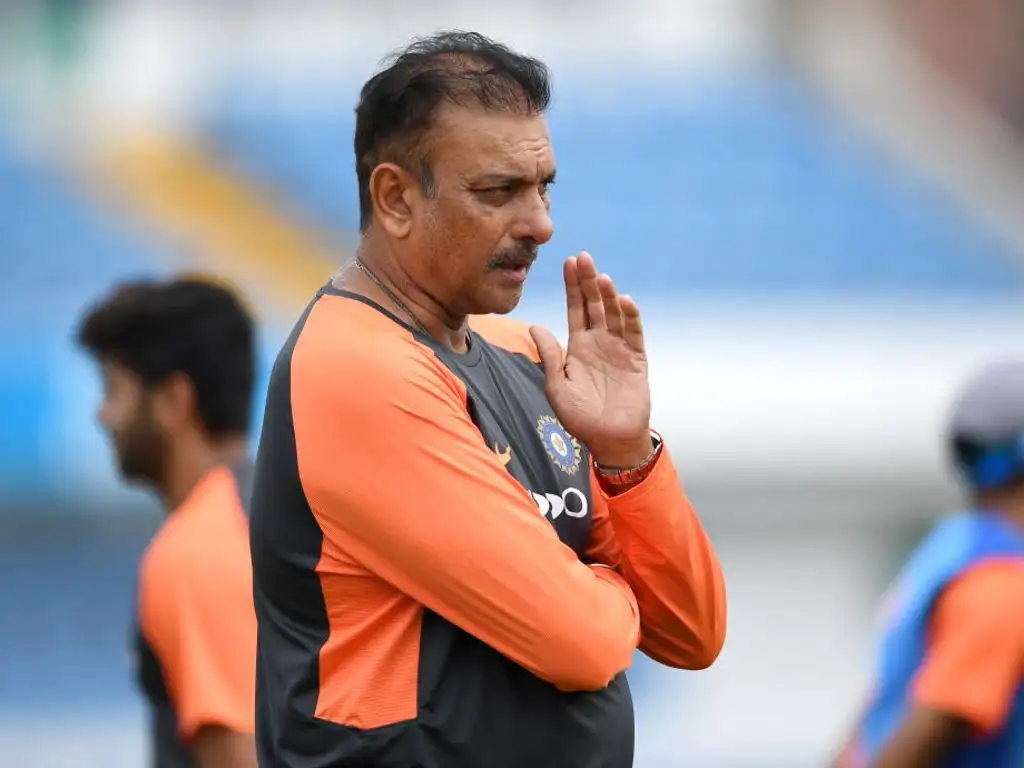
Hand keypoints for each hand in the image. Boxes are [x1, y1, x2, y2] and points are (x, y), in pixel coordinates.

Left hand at [530, 252, 653, 467]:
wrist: (608, 439)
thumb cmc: (580, 417)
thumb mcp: (557, 386)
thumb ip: (549, 355)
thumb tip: (534, 326)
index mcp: (578, 346)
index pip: (575, 309)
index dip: (572, 287)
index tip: (567, 263)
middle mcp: (599, 342)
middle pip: (594, 304)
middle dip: (588, 281)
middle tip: (583, 257)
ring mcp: (618, 348)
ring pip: (613, 314)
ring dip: (607, 295)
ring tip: (600, 277)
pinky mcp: (636, 359)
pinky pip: (633, 333)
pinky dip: (630, 316)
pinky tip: (623, 300)